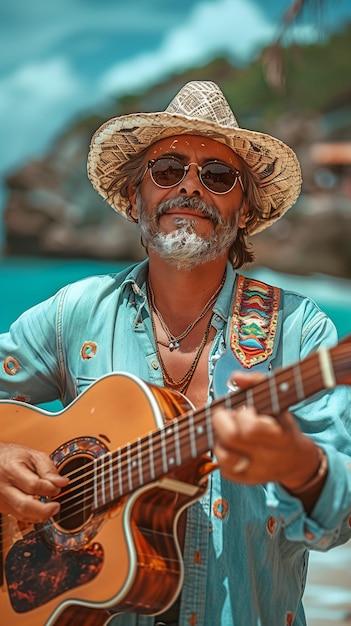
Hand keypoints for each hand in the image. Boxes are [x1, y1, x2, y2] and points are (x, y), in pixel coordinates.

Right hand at [0, 442, 68, 521]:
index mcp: (11, 470)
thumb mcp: (33, 456)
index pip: (33, 485)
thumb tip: (62, 482)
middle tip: (56, 506)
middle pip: (24, 505)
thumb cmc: (13, 456)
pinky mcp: (2, 507)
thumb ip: (48, 470)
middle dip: (44, 510)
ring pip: (21, 514)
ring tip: (51, 508)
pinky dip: (32, 516)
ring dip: (39, 515)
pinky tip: (40, 510)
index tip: (59, 487)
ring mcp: (1, 499)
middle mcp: (3, 487)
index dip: (49, 488)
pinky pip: (18, 516)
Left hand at [212, 371, 320, 489]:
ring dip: (219, 436)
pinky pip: (220, 465)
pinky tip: (229, 443)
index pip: (251, 427)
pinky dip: (220, 449)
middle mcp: (266, 459)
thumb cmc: (282, 426)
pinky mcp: (240, 480)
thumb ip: (257, 382)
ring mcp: (253, 472)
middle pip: (231, 438)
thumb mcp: (279, 401)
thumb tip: (235, 377)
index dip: (242, 414)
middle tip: (227, 414)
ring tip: (228, 429)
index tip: (245, 409)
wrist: (294, 461)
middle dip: (222, 420)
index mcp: (280, 438)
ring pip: (222, 454)